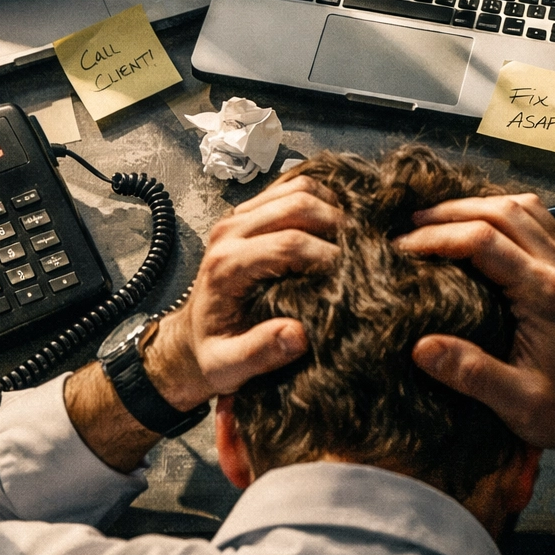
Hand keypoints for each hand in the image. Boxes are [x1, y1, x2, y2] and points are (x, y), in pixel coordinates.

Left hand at [68, 174, 342, 470]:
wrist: (190, 338)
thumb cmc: (212, 353)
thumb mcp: (228, 367)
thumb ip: (259, 354)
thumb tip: (297, 335)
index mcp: (226, 266)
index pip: (288, 243)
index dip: (327, 255)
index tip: (354, 276)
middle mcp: (230, 232)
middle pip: (297, 204)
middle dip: (337, 224)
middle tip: (364, 252)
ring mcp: (238, 217)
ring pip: (297, 188)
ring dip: (331, 206)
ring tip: (354, 236)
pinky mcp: (248, 213)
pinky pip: (290, 187)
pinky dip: (320, 197)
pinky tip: (337, 223)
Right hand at [395, 194, 554, 455]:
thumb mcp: (516, 402)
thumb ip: (470, 373)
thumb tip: (420, 347)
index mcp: (545, 294)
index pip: (483, 240)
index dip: (438, 237)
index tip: (402, 248)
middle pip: (501, 211)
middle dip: (451, 212)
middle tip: (411, 225)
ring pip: (522, 207)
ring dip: (478, 205)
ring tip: (439, 220)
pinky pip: (537, 219)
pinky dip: (503, 212)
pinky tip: (480, 225)